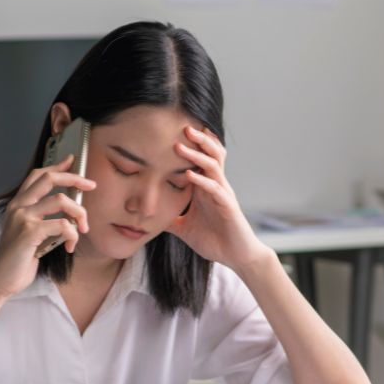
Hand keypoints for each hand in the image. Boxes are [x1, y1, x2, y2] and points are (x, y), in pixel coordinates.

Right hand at [0, 155, 95, 299]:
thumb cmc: (18, 259)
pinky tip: (70, 247)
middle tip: (92, 185)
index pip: (38, 175)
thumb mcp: (29, 233)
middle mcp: (18, 206)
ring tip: (82, 230)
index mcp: (18, 204)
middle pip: (50, 179)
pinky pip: (62, 225)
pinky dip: (72, 235)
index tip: (73, 160)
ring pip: (61, 200)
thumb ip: (43, 219)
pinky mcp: (29, 232)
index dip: (57, 166)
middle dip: (75, 178)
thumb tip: (69, 211)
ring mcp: (22, 218)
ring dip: (79, 214)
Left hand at [165, 126, 271, 272]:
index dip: (191, 144)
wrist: (236, 257)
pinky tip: (190, 175)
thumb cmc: (214, 240)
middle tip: (182, 126)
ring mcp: (223, 194)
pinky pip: (215, 188)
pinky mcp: (228, 206)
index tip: (173, 130)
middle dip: (198, 140)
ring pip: (214, 166)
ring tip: (182, 145)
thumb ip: (169, 219)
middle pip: (211, 154)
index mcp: (206, 187)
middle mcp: (216, 186)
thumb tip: (147, 218)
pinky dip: (202, 180)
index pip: (200, 159)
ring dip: (198, 155)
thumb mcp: (184, 228)